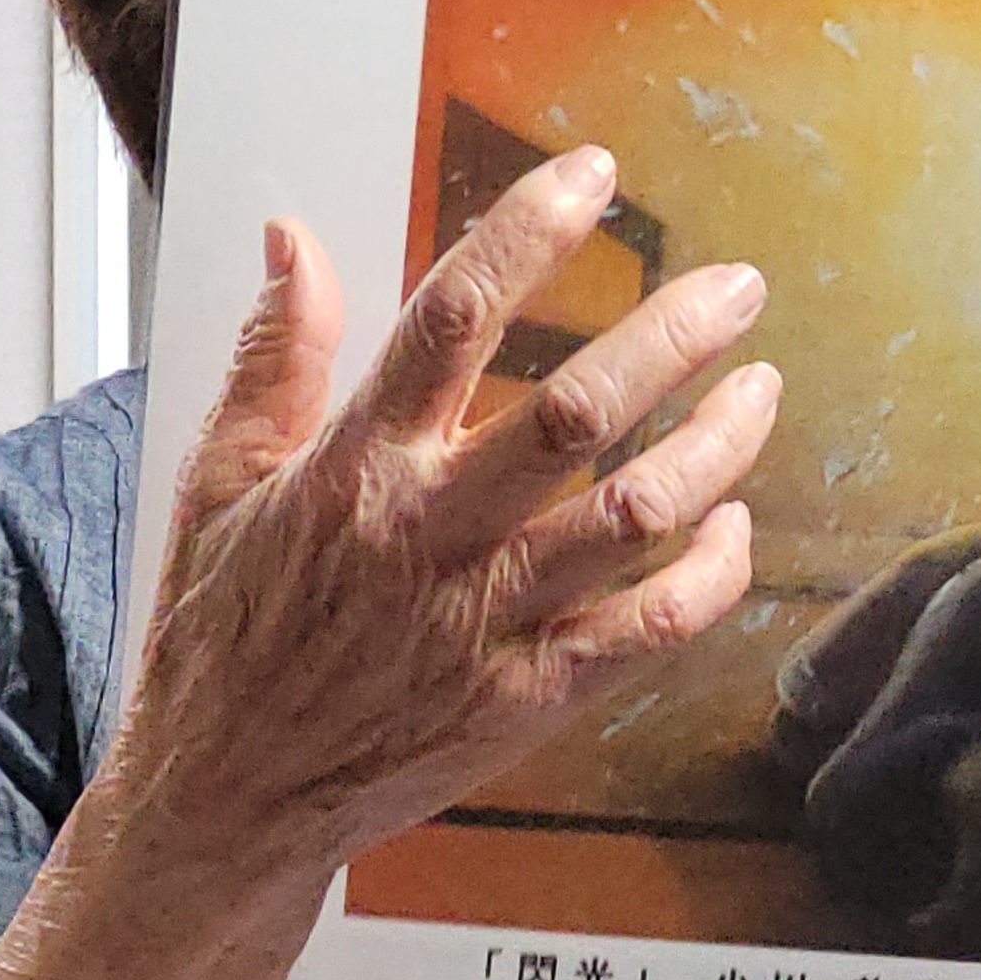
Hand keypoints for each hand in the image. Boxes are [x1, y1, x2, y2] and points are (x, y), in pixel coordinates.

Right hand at [0, 141, 777, 979]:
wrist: (224, 805)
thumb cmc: (221, 638)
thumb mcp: (218, 483)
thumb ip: (274, 356)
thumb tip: (294, 236)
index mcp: (353, 469)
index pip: (452, 318)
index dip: (528, 233)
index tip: (591, 175)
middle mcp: (429, 538)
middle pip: (577, 413)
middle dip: (674, 335)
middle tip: (738, 287)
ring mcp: (486, 624)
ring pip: (634, 518)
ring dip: (717, 447)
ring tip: (762, 390)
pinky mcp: (529, 700)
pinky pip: (649, 630)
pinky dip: (709, 574)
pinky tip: (734, 525)